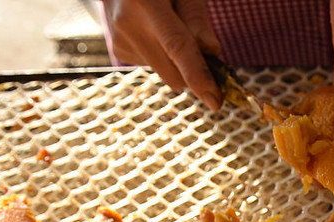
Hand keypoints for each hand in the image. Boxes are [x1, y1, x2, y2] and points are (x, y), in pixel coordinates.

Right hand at [101, 0, 223, 108]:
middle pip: (173, 72)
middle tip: (203, 48)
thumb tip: (212, 51)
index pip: (176, 46)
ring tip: (166, 25)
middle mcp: (127, 25)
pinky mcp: (120, 52)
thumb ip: (197, 17)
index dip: (197, 75)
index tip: (214, 101)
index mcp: (145, 4)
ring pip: (167, 74)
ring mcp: (120, 42)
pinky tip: (155, 31)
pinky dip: (163, 55)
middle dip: (195, 72)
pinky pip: (156, 67)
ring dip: (176, 59)